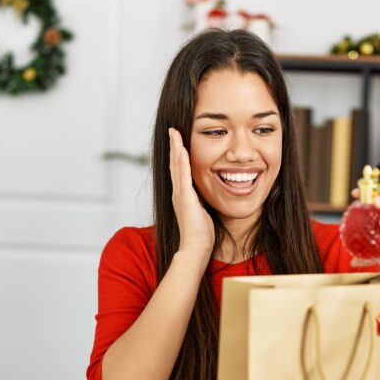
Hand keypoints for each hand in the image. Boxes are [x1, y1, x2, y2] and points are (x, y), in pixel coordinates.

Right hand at [169, 128, 213, 258]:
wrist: (196, 248)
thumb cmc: (201, 235)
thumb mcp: (203, 214)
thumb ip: (202, 204)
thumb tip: (206, 201)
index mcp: (183, 196)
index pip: (180, 171)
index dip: (179, 156)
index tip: (179, 141)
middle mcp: (178, 193)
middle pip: (175, 164)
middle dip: (174, 147)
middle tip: (172, 130)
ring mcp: (180, 194)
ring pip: (176, 165)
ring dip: (176, 148)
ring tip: (174, 132)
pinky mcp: (184, 197)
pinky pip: (183, 173)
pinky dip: (181, 159)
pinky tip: (181, 147)